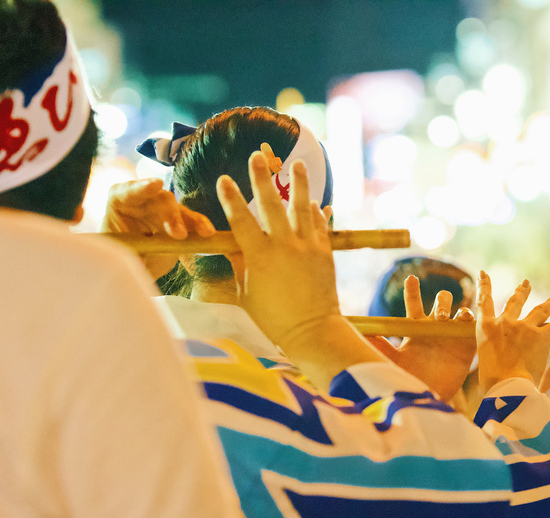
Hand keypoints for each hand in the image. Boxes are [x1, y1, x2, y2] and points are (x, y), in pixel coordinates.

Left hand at [103, 178, 215, 279]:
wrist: (132, 264)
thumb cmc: (121, 256)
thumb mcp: (120, 256)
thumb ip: (131, 254)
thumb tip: (143, 259)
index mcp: (120, 202)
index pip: (127, 191)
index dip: (141, 187)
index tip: (156, 185)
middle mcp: (143, 201)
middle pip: (159, 200)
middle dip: (171, 215)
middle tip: (178, 234)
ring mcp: (162, 210)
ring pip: (179, 210)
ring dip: (192, 221)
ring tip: (204, 233)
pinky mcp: (179, 221)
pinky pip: (192, 222)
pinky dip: (200, 227)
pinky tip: (209, 233)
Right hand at [216, 152, 382, 386]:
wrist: (312, 331)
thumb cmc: (273, 318)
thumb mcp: (246, 293)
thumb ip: (239, 265)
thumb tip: (232, 244)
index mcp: (259, 256)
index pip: (240, 220)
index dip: (231, 199)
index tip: (224, 179)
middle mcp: (284, 245)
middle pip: (270, 204)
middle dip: (262, 178)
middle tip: (257, 156)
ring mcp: (307, 246)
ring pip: (302, 207)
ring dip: (299, 184)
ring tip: (297, 164)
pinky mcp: (325, 252)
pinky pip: (321, 225)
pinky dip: (319, 212)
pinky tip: (317, 202)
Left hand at [368, 275, 475, 399]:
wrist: (429, 398)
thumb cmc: (408, 379)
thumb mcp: (392, 360)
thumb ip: (379, 344)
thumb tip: (358, 330)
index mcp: (416, 328)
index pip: (414, 303)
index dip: (413, 290)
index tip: (411, 278)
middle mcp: (435, 328)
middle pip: (442, 302)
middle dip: (442, 301)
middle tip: (440, 316)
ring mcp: (452, 336)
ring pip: (461, 311)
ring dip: (459, 309)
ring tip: (455, 319)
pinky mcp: (466, 346)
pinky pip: (473, 327)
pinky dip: (473, 321)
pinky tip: (469, 321)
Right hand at [475, 272, 549, 390]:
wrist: (506, 385)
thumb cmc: (491, 381)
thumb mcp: (483, 363)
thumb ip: (491, 354)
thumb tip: (501, 359)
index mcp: (485, 329)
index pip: (483, 302)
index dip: (484, 286)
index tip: (484, 273)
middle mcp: (505, 323)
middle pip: (515, 302)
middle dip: (522, 292)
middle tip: (526, 284)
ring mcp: (524, 328)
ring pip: (540, 310)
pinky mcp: (542, 337)